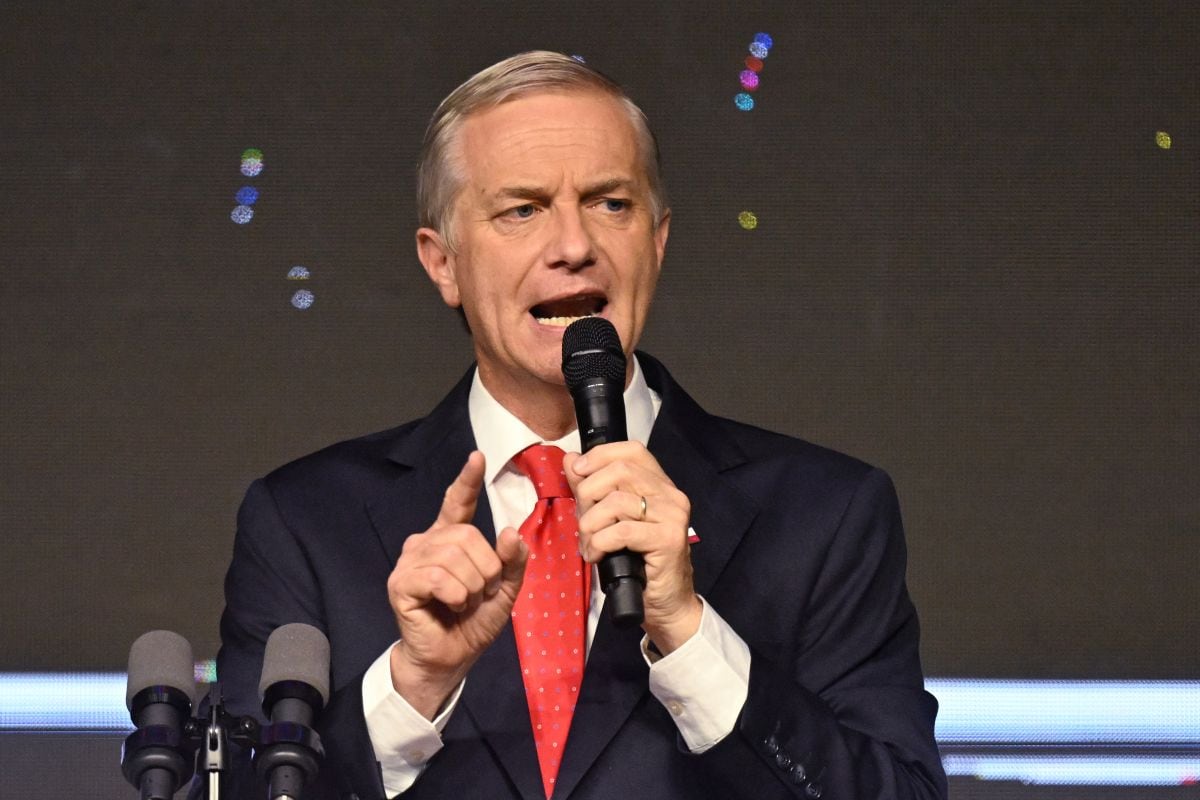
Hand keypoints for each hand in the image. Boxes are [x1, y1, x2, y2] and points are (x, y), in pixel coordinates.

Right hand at [386, 451, 527, 717]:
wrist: (451, 658)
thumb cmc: (473, 622)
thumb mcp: (504, 590)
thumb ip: (512, 561)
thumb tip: (511, 533)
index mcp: (450, 539)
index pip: (458, 502)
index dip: (468, 480)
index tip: (478, 456)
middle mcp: (426, 542)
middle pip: (467, 535)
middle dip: (486, 569)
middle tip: (480, 594)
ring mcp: (410, 561)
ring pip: (454, 556)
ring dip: (471, 587)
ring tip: (464, 603)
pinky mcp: (400, 582)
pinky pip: (438, 577)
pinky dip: (456, 595)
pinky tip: (450, 606)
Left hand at [564, 442, 701, 653]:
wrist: (666, 604)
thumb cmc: (639, 564)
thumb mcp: (610, 522)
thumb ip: (592, 490)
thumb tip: (571, 460)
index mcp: (660, 485)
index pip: (632, 450)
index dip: (600, 455)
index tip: (578, 472)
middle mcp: (671, 495)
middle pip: (619, 471)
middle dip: (588, 494)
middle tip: (582, 521)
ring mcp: (673, 516)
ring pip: (616, 502)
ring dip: (590, 525)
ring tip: (588, 545)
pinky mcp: (669, 539)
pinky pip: (621, 531)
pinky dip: (600, 543)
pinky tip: (597, 556)